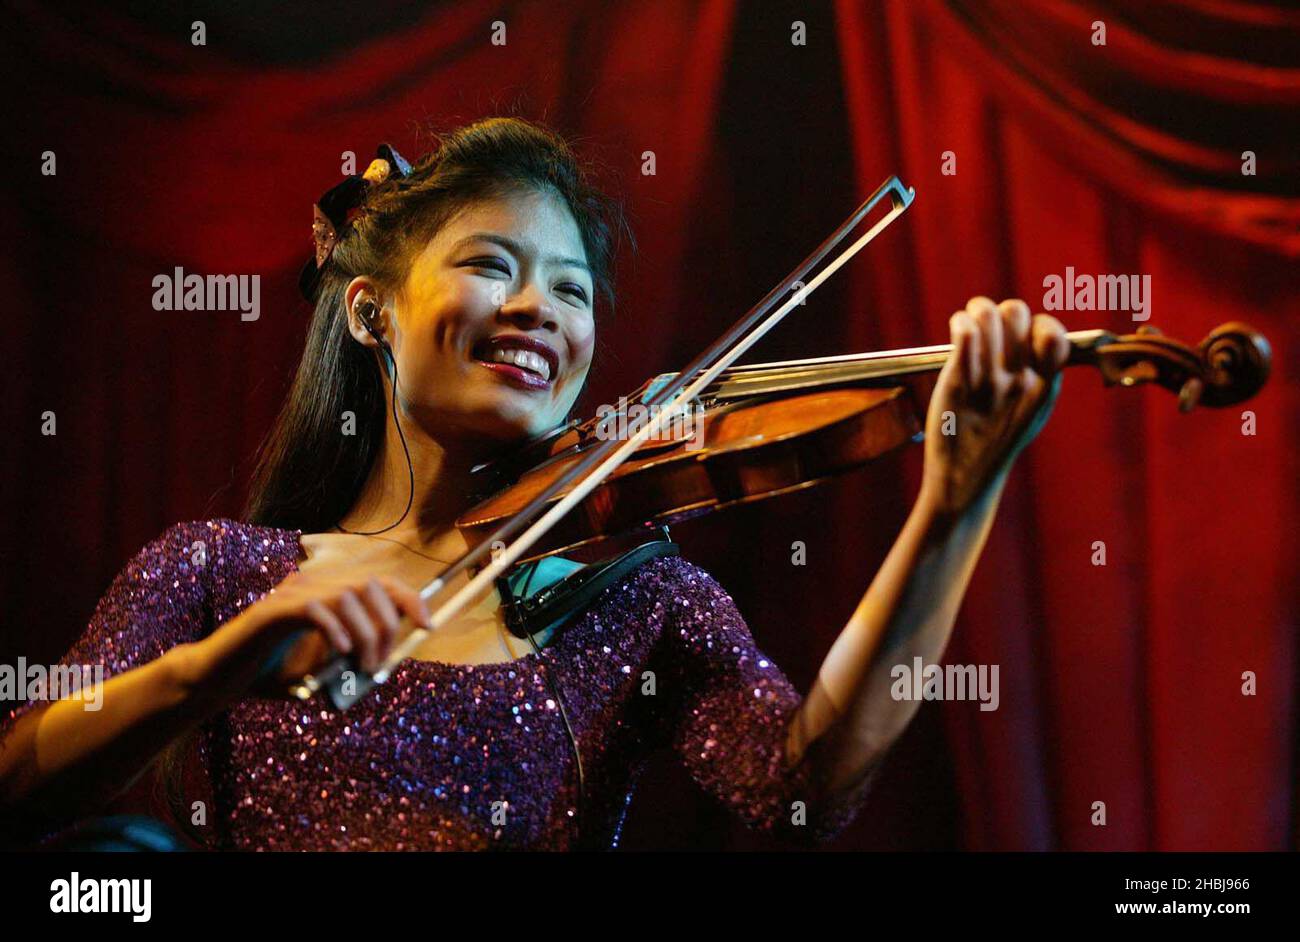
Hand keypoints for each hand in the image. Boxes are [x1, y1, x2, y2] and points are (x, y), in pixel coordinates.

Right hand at [191, 570, 430, 699]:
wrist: (217, 681)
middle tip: (380, 663)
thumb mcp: (316, 671)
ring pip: (348, 595)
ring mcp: (289, 595)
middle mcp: (309, 586)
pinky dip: (335, 630)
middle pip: (369, 586)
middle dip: (387, 625)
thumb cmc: (266, 675)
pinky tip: (340, 653)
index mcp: (324, 594)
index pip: (378, 583)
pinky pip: (315, 609)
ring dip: (366, 634)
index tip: (428, 624)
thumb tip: (383, 664)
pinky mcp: (271, 611)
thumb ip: (347, 664)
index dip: (409, 599)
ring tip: (363, 667)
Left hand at [918, 297, 1068, 518]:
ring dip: (977, 312)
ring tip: (968, 328)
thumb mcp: (1027, 412)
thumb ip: (1037, 377)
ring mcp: (989, 379)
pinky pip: (964, 335)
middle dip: (1003, 313)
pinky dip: (959, 323)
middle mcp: (1019, 380)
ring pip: (989, 315)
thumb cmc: (994, 443)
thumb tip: (1035, 336)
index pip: (1056, 336)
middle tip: (989, 333)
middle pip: (1017, 313)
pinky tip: (957, 329)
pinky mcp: (956, 382)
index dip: (1041, 325)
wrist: (963, 479)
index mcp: (1043, 387)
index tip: (1025, 339)